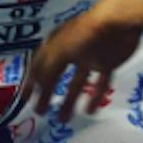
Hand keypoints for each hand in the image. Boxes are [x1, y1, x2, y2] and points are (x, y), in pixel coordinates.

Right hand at [23, 6, 142, 119]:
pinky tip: (89, 111)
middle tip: (40, 111)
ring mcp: (89, 57)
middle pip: (55, 76)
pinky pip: (99, 83)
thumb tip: (36, 87)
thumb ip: (47, 71)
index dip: (30, 82)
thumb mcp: (58, 51)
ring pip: (76, 83)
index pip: (38, 65)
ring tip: (63, 118)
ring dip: (68, 101)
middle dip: (46, 94)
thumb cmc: (84, 33)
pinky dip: (94, 97)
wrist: (118, 23)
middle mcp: (69, 51)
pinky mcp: (107, 63)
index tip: (24, 98)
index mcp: (54, 44)